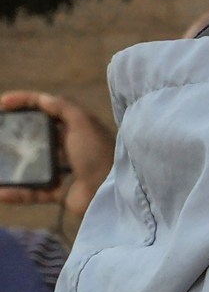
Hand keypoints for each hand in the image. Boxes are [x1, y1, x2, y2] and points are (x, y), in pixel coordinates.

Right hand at [0, 90, 114, 223]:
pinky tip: (0, 193)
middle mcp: (70, 147)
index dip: (24, 102)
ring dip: (11, 165)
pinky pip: (34, 192)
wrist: (114, 191)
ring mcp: (65, 170)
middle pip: (36, 137)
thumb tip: (42, 98)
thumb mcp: (84, 123)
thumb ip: (64, 107)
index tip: (2, 104)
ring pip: (32, 166)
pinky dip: (17, 193)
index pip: (47, 109)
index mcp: (76, 127)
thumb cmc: (99, 153)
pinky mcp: (62, 192)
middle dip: (14, 134)